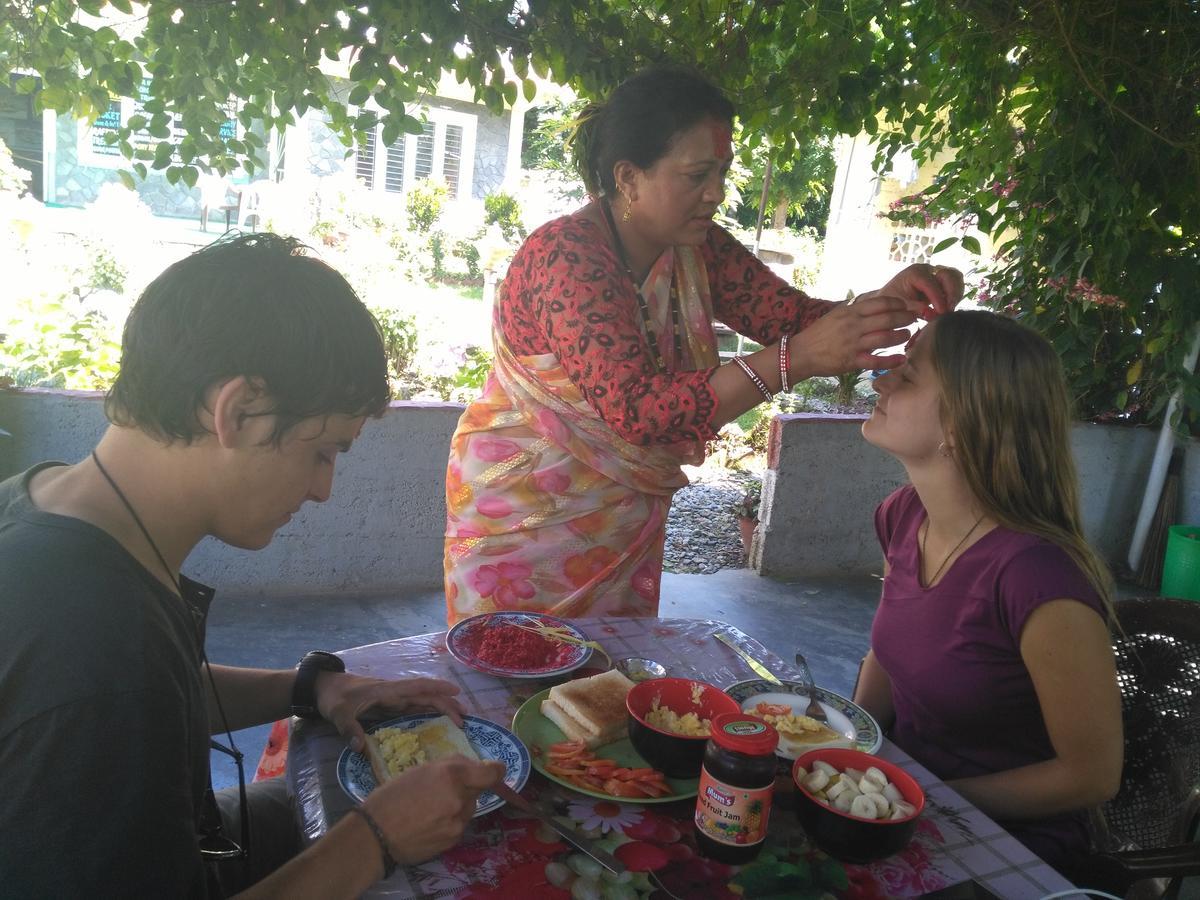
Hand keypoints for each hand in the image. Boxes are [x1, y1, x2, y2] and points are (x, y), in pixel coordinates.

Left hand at [315, 673, 465, 751]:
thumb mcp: (338, 713)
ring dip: (441, 707)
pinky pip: (415, 707)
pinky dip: (429, 711)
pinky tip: (439, 719)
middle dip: (446, 703)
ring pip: (423, 701)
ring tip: (460, 719)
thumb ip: (349, 729)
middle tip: (465, 718)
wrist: (326, 688)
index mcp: (387, 690)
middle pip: (425, 696)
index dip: (436, 688)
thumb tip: (360, 748)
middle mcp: (395, 693)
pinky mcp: (390, 704)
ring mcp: (393, 698)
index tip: (456, 692)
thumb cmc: (335, 697)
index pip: (416, 687)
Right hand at [365, 756, 505, 865]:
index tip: (497, 771)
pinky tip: (428, 825)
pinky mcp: (453, 840)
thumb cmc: (392, 797)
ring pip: (467, 809)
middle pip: (476, 791)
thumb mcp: (419, 771)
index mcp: (451, 774)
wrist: (375, 834)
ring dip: (457, 807)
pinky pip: (458, 826)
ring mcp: (458, 822)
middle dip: (465, 789)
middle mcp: (459, 798)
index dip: (496, 772)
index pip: (489, 774)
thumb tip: (469, 768)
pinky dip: (449, 823)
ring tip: (430, 810)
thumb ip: (448, 768)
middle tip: (441, 792)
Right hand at [790, 293, 920, 377]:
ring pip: (885, 337)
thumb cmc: (819, 334)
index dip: (899, 304)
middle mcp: (853, 326)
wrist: (801, 353)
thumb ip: (855, 309)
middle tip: (915, 319)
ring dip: (901, 336)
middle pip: (887, 318)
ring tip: (908, 335)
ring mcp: (853, 344)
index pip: (881, 303)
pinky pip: (876, 361)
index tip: (908, 306)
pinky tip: (901, 359)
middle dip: (906, 318)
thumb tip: (873, 303)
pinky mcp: (852, 361)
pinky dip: (891, 360)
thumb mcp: (836, 314)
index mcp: (851, 312)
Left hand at [879, 263, 963, 318]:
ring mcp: (936, 274)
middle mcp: (927, 270)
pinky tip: (950, 307)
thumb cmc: (892, 303)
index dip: (938, 297)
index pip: (931, 283)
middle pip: (948, 274)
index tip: (941, 312)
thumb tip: (932, 314)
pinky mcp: (942, 281)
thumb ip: (916, 309)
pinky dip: (955, 295)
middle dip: (952, 292)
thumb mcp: (901, 307)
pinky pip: (955, 284)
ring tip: (951, 309)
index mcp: (914, 272)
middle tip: (950, 310)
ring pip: (955, 277)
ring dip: (956, 294)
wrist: (890, 302)